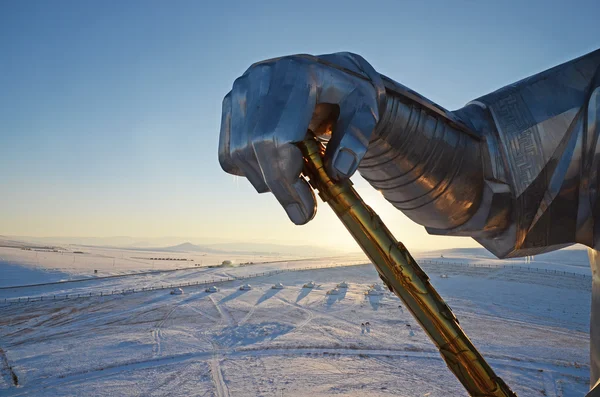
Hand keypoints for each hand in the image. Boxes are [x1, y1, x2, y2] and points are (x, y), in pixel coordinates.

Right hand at [218, 53, 384, 224]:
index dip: (287, 179)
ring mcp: (241, 89)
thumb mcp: (367, 110)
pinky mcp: (230, 103)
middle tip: (302, 213)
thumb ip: (357, 138)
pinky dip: (250, 171)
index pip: (276, 137)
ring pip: (238, 154)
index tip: (306, 210)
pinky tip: (277, 166)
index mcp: (297, 74)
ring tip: (297, 182)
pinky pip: (228, 154)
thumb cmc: (349, 94)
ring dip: (267, 181)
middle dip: (278, 188)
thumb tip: (337, 171)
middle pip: (254, 148)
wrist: (330, 72)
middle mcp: (261, 77)